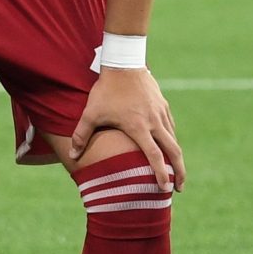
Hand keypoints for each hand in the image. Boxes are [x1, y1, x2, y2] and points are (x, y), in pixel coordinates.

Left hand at [69, 65, 183, 190]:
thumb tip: (72, 156)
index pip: (155, 156)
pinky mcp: (164, 105)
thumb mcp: (91, 113)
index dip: (161, 174)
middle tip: (179, 188)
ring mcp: (161, 113)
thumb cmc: (105, 91)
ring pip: (174, 139)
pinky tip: (169, 147)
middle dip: (179, 172)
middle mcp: (155, 122)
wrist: (124, 64)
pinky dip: (172, 140)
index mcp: (139, 127)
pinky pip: (171, 127)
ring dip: (176, 157)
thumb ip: (81, 135)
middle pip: (174, 152)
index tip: (165, 189)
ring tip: (175, 171)